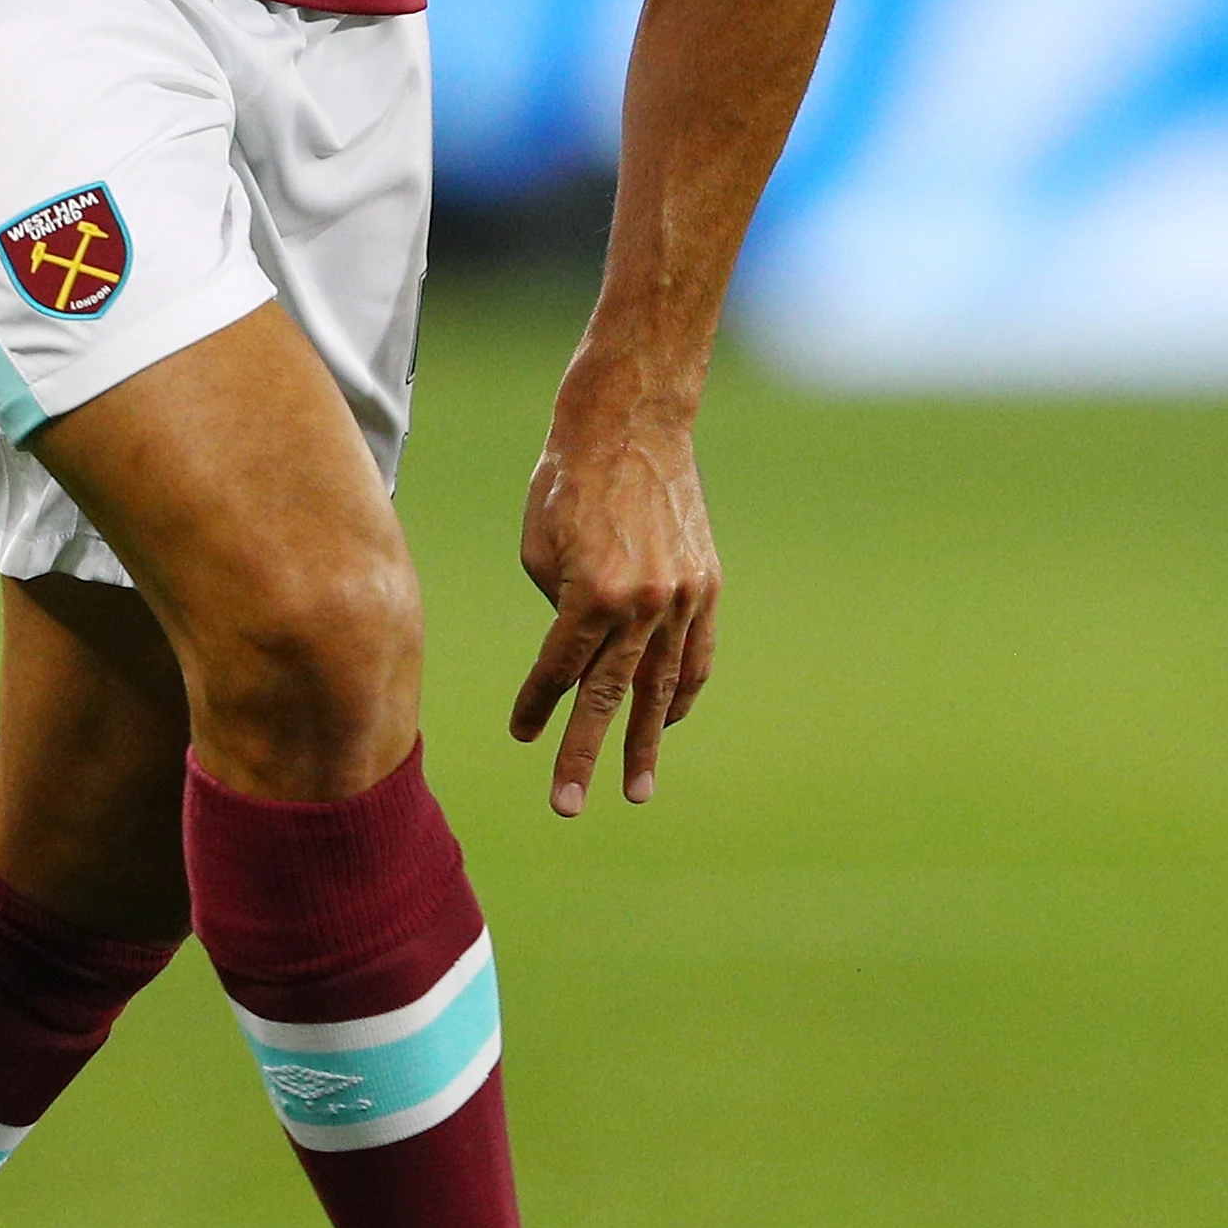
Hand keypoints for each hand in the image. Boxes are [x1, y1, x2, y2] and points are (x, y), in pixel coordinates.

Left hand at [510, 389, 719, 816]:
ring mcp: (681, 597)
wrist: (631, 422)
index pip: (558, 670)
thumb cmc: (566, 479)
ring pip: (659, 687)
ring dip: (645, 741)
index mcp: (591, 594)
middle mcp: (642, 603)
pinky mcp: (706, 584)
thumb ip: (557, 611)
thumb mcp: (539, 548)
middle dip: (585, 755)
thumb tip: (575, 652)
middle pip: (607, 696)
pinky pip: (695, 654)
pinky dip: (682, 691)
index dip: (536, 705)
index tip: (520, 734)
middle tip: (568, 805)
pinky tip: (668, 723)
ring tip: (636, 790)